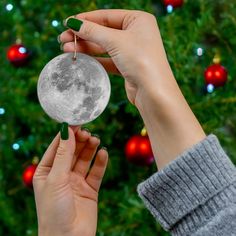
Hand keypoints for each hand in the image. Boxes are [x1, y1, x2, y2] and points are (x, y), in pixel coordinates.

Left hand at [33, 125, 107, 235]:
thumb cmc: (54, 211)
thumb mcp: (56, 178)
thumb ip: (63, 154)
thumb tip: (66, 131)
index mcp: (47, 171)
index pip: (57, 147)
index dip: (66, 134)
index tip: (76, 122)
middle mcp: (61, 175)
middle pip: (72, 151)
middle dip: (80, 141)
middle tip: (88, 132)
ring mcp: (76, 181)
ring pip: (85, 159)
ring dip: (90, 148)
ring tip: (96, 140)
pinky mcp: (90, 189)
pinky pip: (96, 172)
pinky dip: (100, 162)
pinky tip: (103, 153)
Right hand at [59, 9, 204, 169]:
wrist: (153, 92)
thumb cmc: (140, 60)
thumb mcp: (115, 41)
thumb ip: (93, 31)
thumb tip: (73, 23)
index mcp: (138, 20)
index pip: (106, 16)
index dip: (86, 19)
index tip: (67, 23)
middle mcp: (136, 33)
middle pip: (103, 31)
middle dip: (83, 35)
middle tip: (63, 39)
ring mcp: (132, 51)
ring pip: (104, 46)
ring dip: (86, 48)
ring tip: (66, 49)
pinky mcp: (127, 66)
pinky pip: (108, 59)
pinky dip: (94, 59)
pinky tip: (80, 59)